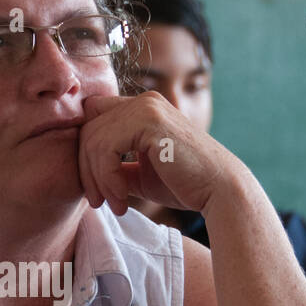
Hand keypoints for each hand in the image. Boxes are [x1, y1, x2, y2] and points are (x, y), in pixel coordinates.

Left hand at [78, 93, 234, 216]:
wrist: (219, 191)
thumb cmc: (185, 185)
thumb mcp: (140, 174)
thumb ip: (115, 166)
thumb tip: (86, 172)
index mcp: (142, 108)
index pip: (93, 119)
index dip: (86, 153)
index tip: (97, 189)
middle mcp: (143, 101)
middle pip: (87, 129)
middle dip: (86, 171)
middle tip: (100, 203)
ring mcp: (146, 107)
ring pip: (92, 139)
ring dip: (97, 179)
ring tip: (114, 204)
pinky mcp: (149, 121)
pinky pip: (105, 147)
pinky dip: (106, 177)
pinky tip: (122, 197)